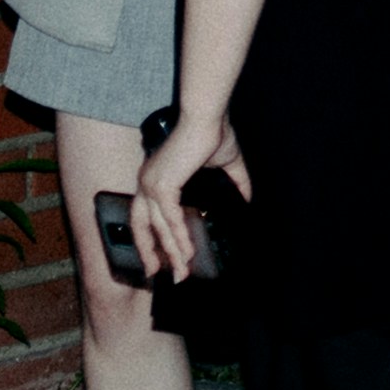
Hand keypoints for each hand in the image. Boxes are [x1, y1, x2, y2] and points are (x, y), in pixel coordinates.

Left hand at [132, 116, 240, 283]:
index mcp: (154, 177)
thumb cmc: (214, 131)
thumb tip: (247, 201)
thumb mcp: (225, 164)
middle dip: (150, 252)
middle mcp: (147, 183)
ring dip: (171, 252)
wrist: (209, 115)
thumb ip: (235, 183)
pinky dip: (178, 237)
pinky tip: (188, 252)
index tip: (155, 258)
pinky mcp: (163, 185)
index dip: (148, 237)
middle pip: (142, 227)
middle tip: (158, 274)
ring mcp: (152, 184)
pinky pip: (169, 220)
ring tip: (182, 271)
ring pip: (158, 228)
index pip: (144, 215)